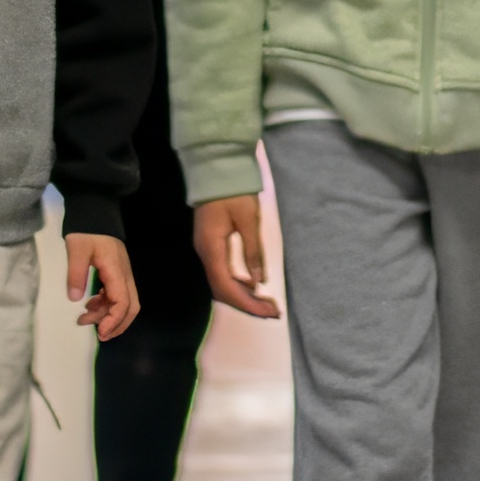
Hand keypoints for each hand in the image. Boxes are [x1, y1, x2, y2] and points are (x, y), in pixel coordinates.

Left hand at [61, 232, 136, 341]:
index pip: (123, 302)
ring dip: (107, 315)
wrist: (95, 211)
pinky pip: (115, 294)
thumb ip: (76, 274)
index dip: (113, 320)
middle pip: (131, 307)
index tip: (99, 332)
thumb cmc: (87, 230)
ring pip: (123, 302)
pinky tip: (89, 305)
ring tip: (84, 319)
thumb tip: (75, 300)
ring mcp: (121, 274)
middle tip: (99, 335)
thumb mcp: (77, 250)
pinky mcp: (115, 272)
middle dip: (117, 324)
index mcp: (117, 271)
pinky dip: (104, 305)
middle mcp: (124, 275)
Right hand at [192, 194, 281, 318]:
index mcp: (212, 248)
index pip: (226, 287)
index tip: (269, 312)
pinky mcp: (211, 246)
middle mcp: (205, 254)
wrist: (214, 168)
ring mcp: (207, 250)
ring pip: (222, 284)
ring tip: (268, 303)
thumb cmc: (233, 190)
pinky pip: (223, 273)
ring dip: (244, 296)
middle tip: (273, 312)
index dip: (247, 304)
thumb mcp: (249, 219)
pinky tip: (254, 287)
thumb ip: (253, 250)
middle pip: (222, 291)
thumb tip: (258, 281)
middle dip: (247, 305)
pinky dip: (239, 284)